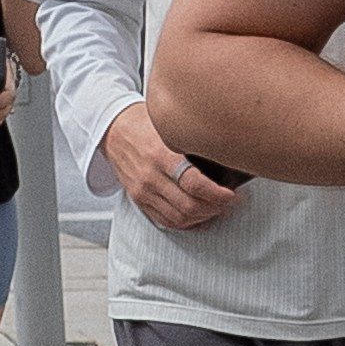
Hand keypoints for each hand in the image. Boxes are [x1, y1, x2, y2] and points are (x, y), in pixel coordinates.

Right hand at [102, 97, 245, 234]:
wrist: (113, 129)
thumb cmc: (143, 123)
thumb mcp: (170, 125)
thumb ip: (194, 139)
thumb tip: (226, 151)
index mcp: (161, 156)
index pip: (195, 186)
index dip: (219, 195)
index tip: (231, 193)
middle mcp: (151, 177)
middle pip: (190, 206)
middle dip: (215, 207)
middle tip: (228, 200)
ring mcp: (143, 191)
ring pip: (180, 218)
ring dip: (203, 217)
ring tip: (216, 207)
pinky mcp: (139, 200)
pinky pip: (166, 220)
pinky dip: (186, 222)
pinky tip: (198, 214)